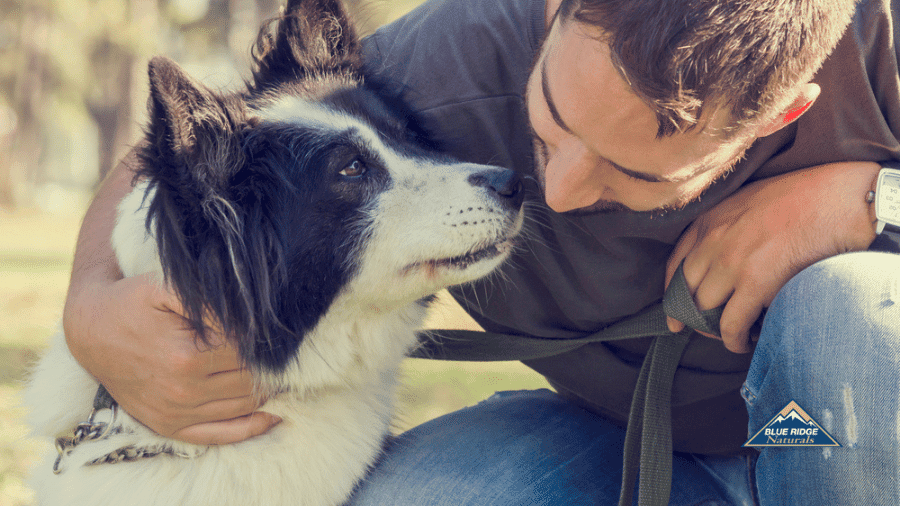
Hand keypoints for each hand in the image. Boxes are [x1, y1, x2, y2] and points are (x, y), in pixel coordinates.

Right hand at [63, 273, 280, 443]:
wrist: (91, 330)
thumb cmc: (133, 302)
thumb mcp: (168, 287)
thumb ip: (210, 299)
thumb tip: (251, 312)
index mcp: (187, 355)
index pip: (251, 351)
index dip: (269, 338)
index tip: (281, 328)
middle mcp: (184, 390)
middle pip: (252, 379)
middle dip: (274, 364)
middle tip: (290, 349)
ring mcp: (177, 412)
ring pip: (245, 406)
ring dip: (270, 390)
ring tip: (284, 371)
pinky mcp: (170, 426)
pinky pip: (222, 434)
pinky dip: (253, 426)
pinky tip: (275, 412)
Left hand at [665, 162, 878, 352]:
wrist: (840, 198)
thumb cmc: (804, 198)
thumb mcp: (749, 202)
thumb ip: (728, 228)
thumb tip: (722, 263)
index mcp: (709, 219)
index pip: (675, 265)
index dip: (671, 295)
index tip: (673, 315)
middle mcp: (712, 240)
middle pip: (686, 291)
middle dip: (692, 316)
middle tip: (707, 331)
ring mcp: (731, 261)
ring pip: (704, 310)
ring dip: (715, 330)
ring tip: (732, 336)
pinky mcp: (755, 282)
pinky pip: (731, 324)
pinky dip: (734, 340)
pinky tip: (745, 343)